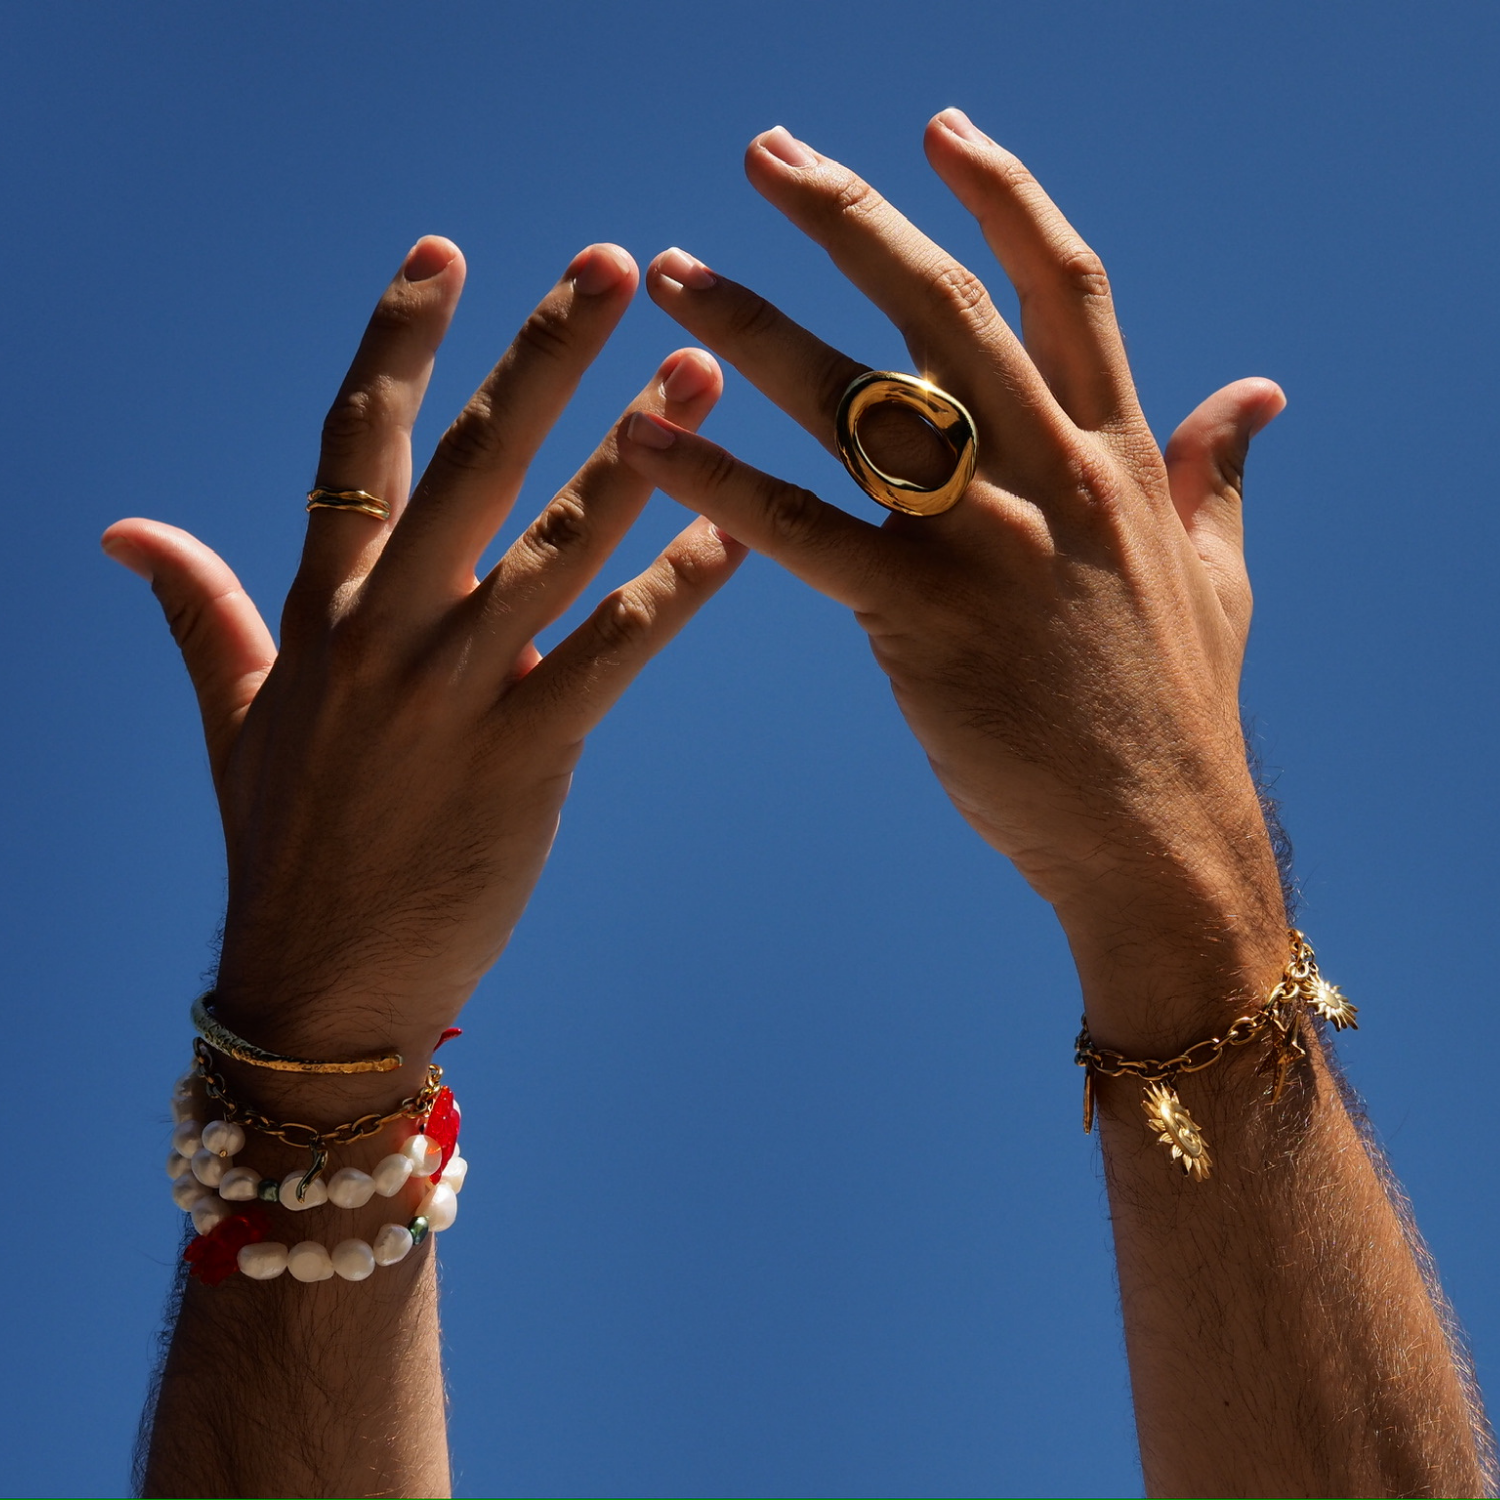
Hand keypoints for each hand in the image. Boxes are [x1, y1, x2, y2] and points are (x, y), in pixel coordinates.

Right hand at [103, 237, 742, 1092]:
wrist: (322, 981)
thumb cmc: (285, 845)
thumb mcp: (236, 717)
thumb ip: (199, 613)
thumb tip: (127, 533)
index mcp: (322, 608)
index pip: (357, 442)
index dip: (399, 339)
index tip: (445, 254)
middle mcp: (388, 629)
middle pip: (475, 461)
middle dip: (546, 356)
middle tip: (615, 266)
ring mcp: (458, 689)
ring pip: (557, 540)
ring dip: (637, 450)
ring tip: (702, 373)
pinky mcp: (527, 752)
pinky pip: (616, 648)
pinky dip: (680, 583)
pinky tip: (739, 528)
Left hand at [618, 114, 1286, 1043]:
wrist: (1158, 838)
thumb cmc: (1177, 713)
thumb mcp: (1218, 575)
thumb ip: (1213, 473)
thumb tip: (1254, 394)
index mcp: (1120, 455)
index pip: (1063, 287)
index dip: (1001, 195)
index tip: (936, 128)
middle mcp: (1054, 475)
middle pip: (943, 311)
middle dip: (850, 220)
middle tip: (764, 154)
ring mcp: (988, 544)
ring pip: (860, 404)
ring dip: (756, 328)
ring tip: (672, 275)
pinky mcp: (923, 621)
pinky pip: (804, 533)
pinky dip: (721, 483)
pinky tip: (646, 443)